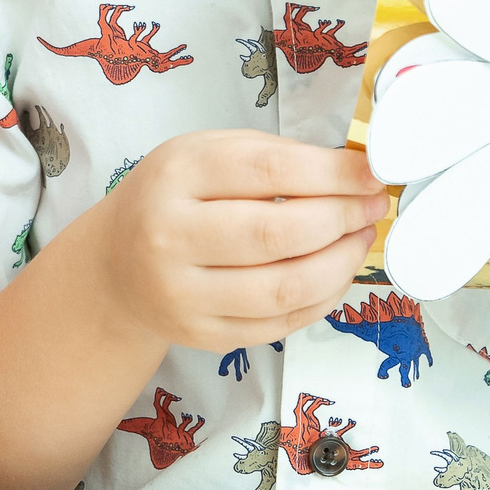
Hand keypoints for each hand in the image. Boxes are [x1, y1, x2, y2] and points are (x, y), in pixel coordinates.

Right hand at [91, 129, 386, 352]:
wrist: (116, 266)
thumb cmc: (173, 198)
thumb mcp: (205, 153)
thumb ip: (271, 155)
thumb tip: (352, 171)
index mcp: (175, 175)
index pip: (268, 171)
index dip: (332, 173)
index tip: (371, 173)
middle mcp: (171, 236)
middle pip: (278, 233)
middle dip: (342, 219)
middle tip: (373, 207)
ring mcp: (184, 294)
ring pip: (284, 289)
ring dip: (340, 264)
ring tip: (360, 239)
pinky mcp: (203, 336)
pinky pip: (280, 325)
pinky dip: (321, 299)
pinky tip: (335, 273)